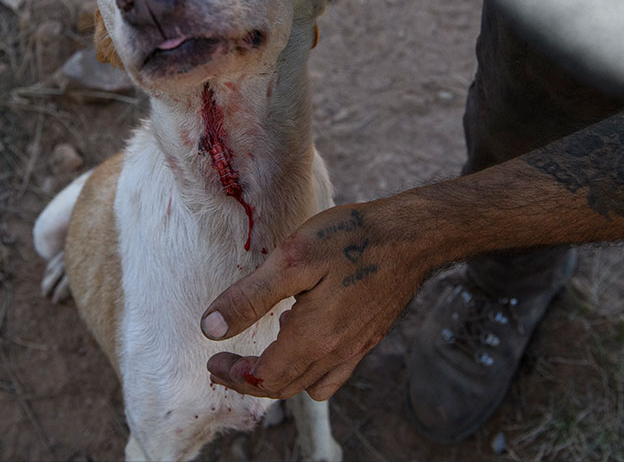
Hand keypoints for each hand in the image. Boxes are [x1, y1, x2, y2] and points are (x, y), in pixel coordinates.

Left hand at [201, 199, 429, 400]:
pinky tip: (303, 335)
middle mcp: (337, 353)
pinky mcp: (369, 338)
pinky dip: (310, 369)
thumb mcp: (292, 259)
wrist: (412, 236)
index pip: (264, 378)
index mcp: (314, 338)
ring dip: (279, 378)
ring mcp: (356, 348)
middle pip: (285, 387)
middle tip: (223, 364)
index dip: (234, 374)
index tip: (213, 359)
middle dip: (248, 380)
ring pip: (309, 384)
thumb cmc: (352, 239)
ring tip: (260, 353)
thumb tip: (211, 328)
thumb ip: (250, 297)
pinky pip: (334, 373)